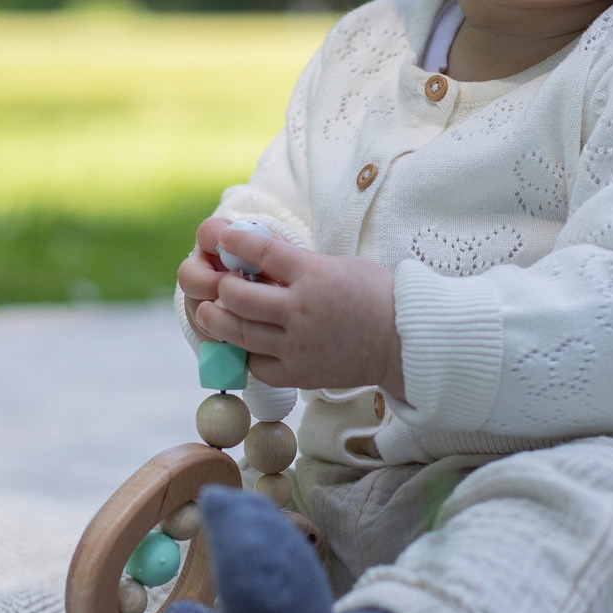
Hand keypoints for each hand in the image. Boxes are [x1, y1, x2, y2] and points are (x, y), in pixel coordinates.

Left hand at [178, 217, 404, 396]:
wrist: (404, 342)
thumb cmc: (376, 297)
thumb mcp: (340, 264)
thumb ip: (299, 261)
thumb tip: (259, 248)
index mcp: (314, 276)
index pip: (261, 252)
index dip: (235, 242)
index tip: (222, 238)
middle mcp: (301, 310)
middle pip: (239, 296)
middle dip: (221, 286)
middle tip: (219, 282)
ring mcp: (298, 345)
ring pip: (240, 333)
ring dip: (217, 320)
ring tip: (209, 311)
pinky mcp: (299, 374)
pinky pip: (256, 365)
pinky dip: (243, 353)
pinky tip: (240, 343)